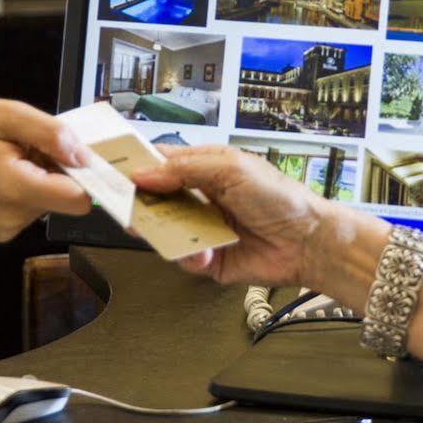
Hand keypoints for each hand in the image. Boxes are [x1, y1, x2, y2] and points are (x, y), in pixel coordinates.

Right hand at [0, 98, 91, 240]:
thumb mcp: (6, 115)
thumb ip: (50, 134)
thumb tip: (86, 156)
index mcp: (15, 190)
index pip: (78, 200)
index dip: (87, 176)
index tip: (77, 154)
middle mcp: (13, 219)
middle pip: (66, 199)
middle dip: (58, 170)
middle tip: (27, 146)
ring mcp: (6, 230)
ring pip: (51, 202)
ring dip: (42, 177)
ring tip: (11, 157)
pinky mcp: (2, 231)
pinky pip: (34, 207)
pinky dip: (29, 188)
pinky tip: (5, 172)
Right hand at [129, 145, 380, 288]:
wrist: (308, 240)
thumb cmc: (279, 197)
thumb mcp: (230, 169)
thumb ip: (183, 169)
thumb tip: (144, 173)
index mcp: (204, 169)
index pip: (161, 164)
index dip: (138, 167)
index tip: (113, 171)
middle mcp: (200, 198)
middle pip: (155, 199)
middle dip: (140, 203)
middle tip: (126, 206)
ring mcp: (202, 228)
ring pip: (164, 230)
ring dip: (161, 231)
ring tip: (157, 230)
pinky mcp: (208, 258)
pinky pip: (183, 257)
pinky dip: (188, 255)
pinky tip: (204, 251)